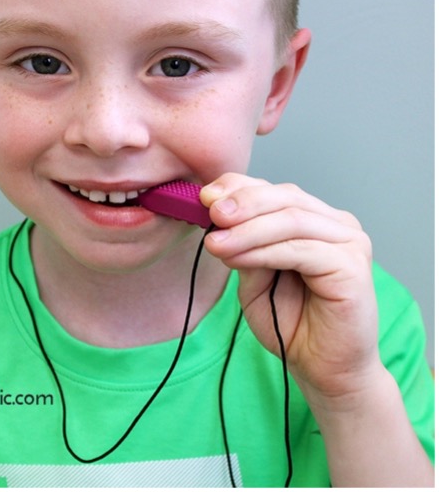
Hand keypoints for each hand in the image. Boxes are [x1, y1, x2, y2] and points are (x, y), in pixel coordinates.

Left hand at [200, 173, 383, 404]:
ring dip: (247, 230)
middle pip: (284, 198)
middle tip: (211, 213)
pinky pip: (301, 250)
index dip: (238, 188)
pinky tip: (238, 258)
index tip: (203, 197)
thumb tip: (218, 219)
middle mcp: (335, 224)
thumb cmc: (292, 321)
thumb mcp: (255, 276)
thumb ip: (244, 246)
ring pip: (290, 220)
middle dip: (242, 203)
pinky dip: (264, 251)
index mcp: (313, 219)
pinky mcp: (352, 266)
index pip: (273, 191)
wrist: (323, 368)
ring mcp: (349, 242)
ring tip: (215, 243)